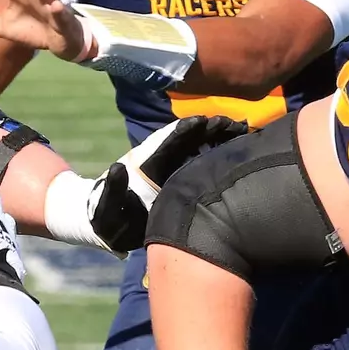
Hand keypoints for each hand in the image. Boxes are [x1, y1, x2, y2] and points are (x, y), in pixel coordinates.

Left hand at [89, 116, 247, 254]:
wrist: (109, 228)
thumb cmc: (106, 219)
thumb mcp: (105, 207)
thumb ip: (111, 189)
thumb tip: (118, 168)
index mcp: (146, 165)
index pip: (168, 143)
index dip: (185, 131)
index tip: (204, 121)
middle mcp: (162, 164)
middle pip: (189, 141)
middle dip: (211, 129)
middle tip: (238, 124)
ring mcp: (172, 172)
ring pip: (198, 150)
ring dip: (219, 139)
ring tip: (244, 133)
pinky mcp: (179, 183)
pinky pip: (201, 165)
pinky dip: (217, 156)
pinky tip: (236, 153)